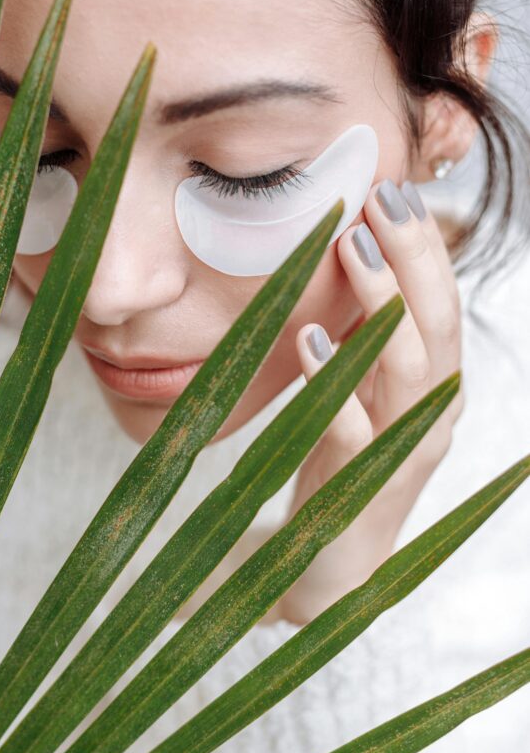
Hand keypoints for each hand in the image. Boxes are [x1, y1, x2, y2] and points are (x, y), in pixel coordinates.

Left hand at [277, 178, 463, 626]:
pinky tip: (310, 339)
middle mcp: (430, 414)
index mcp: (433, 385)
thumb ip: (366, 331)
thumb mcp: (362, 385)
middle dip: (414, 258)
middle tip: (384, 199)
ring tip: (352, 247)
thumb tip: (348, 247)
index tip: (396, 189)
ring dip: (384, 303)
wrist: (326, 563)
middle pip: (436, 325)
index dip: (425, 248)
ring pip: (409, 369)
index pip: (440, 305)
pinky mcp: (362, 488)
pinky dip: (337, 382)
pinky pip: (357, 430)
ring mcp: (402, 453)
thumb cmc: (344, 459)